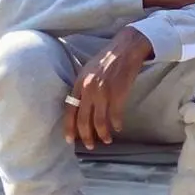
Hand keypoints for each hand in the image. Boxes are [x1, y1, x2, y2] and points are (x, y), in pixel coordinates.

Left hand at [63, 27, 152, 149]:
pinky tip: (118, 128)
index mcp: (79, 83)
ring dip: (103, 134)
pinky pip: (115, 116)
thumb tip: (79, 106)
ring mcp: (103, 92)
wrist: (125, 49)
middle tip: (90, 146)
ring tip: (106, 140)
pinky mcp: (118, 93)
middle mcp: (89, 89)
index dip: (69, 127)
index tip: (70, 140)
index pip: (70, 110)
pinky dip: (116, 124)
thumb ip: (82, 88)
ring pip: (99, 121)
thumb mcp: (88, 71)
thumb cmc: (106, 60)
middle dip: (86, 136)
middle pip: (83, 120)